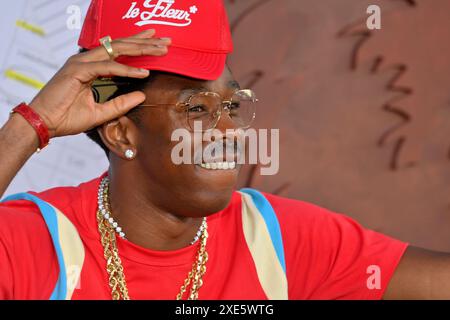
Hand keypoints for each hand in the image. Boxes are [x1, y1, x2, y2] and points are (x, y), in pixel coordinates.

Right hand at [28, 29, 170, 137]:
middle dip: (146, 42)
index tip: (158, 45)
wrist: (45, 125)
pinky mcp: (77, 71)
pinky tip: (142, 73)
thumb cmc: (67, 117)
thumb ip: (121, 103)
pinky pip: (107, 67)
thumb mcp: (102, 112)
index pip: (119, 51)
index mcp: (91, 66)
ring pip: (116, 50)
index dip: (139, 46)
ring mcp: (81, 63)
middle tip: (166, 41)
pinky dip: (125, 70)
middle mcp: (87, 60)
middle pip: (121, 45)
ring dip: (140, 49)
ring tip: (161, 49)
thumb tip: (142, 96)